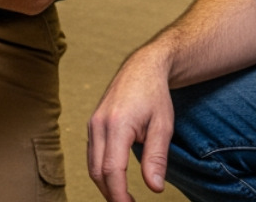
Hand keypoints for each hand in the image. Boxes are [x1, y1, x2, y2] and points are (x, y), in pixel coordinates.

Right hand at [87, 49, 175, 199]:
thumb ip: (156, 158)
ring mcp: (93, 124)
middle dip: (111, 194)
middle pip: (97, 171)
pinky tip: (115, 179)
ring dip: (105, 184)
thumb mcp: (163, 126)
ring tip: (123, 198)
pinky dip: (101, 171)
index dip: (119, 194)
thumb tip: (154, 188)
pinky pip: (92, 154)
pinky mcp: (93, 125)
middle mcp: (99, 125)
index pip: (112, 170)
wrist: (142, 68)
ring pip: (92, 164)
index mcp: (116, 125)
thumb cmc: (155, 95)